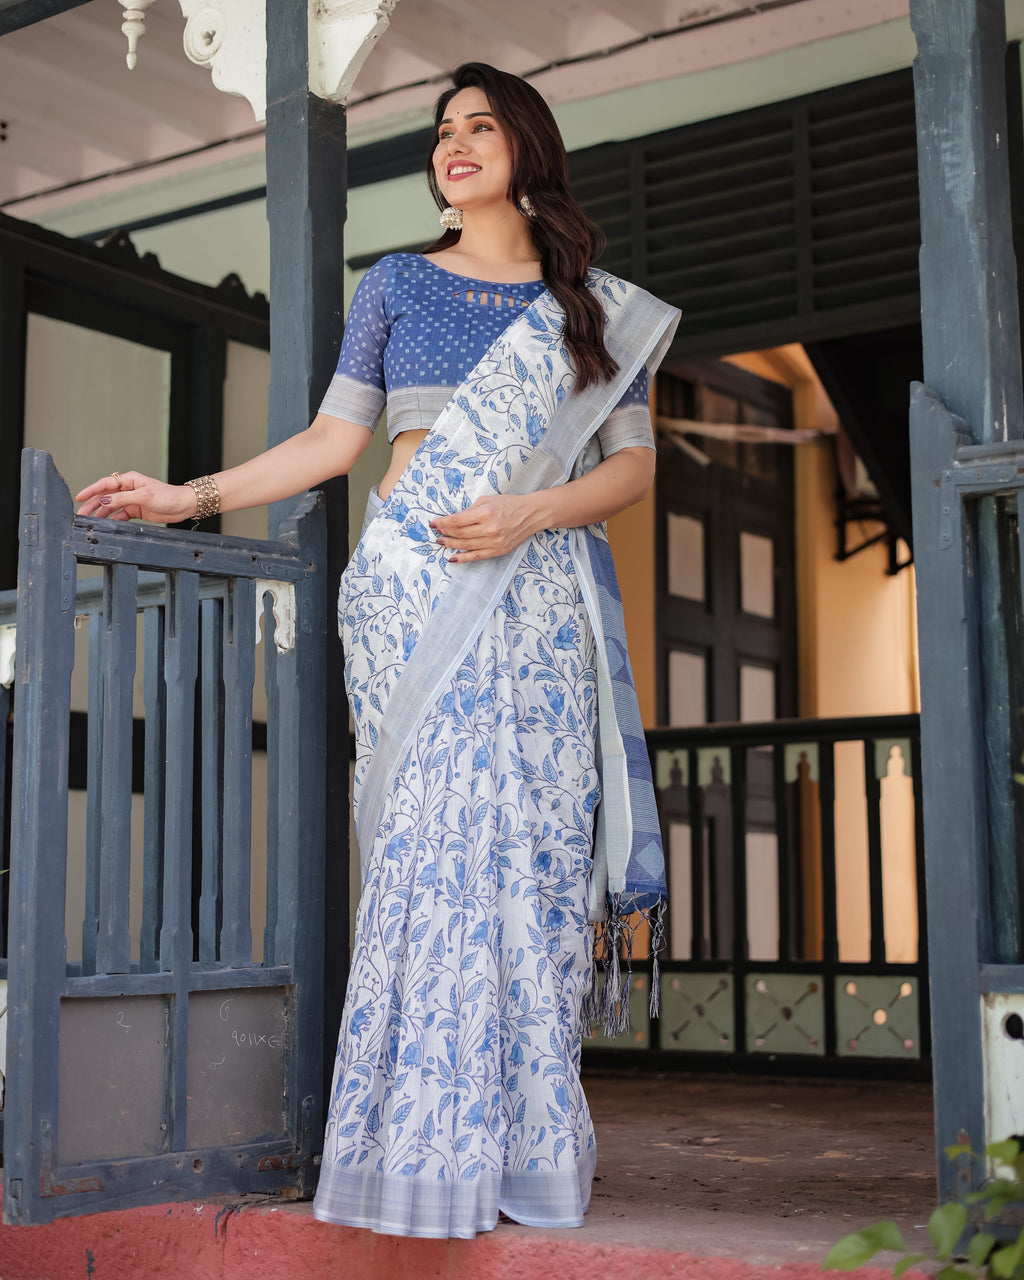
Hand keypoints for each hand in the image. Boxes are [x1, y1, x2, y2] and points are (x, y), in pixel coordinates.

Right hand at [75, 472, 197, 523]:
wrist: (183, 506)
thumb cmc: (167, 496)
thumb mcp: (144, 496)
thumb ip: (123, 498)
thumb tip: (104, 499)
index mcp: (129, 480)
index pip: (105, 484)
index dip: (91, 490)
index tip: (79, 497)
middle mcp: (128, 489)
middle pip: (105, 496)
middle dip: (92, 504)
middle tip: (81, 514)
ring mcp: (131, 500)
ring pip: (111, 506)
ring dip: (101, 513)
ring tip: (90, 521)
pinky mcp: (136, 511)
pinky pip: (120, 515)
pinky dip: (113, 520)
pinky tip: (106, 525)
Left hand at [430, 493, 541, 562]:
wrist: (531, 514)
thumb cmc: (509, 504)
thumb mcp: (487, 500)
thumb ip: (470, 510)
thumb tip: (454, 520)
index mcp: (486, 513)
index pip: (458, 520)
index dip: (443, 523)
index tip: (433, 524)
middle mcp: (490, 529)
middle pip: (460, 534)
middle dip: (445, 533)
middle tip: (435, 534)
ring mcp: (494, 542)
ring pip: (466, 546)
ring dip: (451, 545)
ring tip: (441, 543)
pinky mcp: (498, 550)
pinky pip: (477, 556)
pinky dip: (463, 558)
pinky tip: (452, 558)